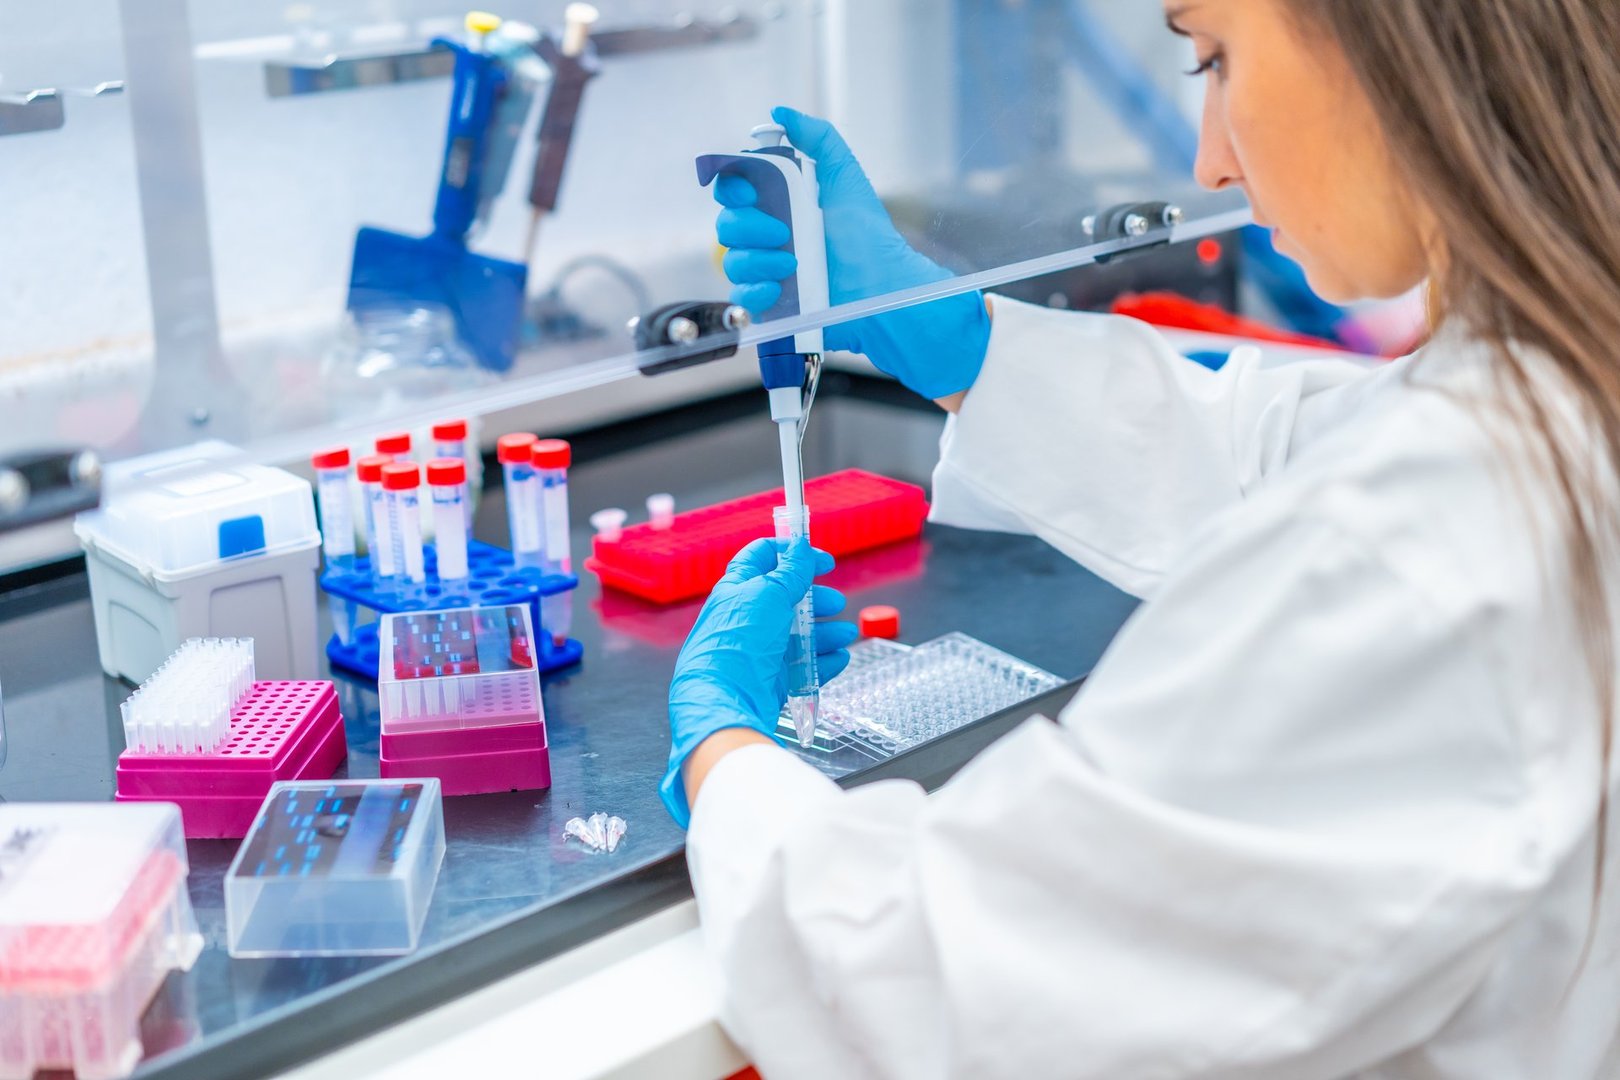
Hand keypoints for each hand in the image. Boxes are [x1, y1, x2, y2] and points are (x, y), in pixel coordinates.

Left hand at [660, 536, 859, 826]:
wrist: (727, 699)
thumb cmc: (740, 640)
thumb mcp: (769, 594)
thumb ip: (791, 571)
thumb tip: (801, 546)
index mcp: (738, 589)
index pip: (764, 557)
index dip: (795, 553)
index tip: (823, 561)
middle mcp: (747, 618)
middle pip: (788, 599)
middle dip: (816, 599)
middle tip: (835, 602)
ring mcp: (759, 649)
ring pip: (799, 634)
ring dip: (827, 631)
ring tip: (847, 634)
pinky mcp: (771, 678)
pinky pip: (802, 665)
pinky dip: (823, 661)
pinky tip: (840, 659)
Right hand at [714, 106, 992, 400]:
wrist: (880, 284)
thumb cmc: (866, 232)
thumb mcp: (844, 174)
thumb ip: (816, 138)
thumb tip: (779, 112)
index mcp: (779, 202)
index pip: (733, 189)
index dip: (733, 188)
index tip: (751, 192)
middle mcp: (767, 235)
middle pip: (726, 224)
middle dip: (750, 226)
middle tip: (784, 232)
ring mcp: (766, 270)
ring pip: (732, 260)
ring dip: (757, 260)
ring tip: (792, 263)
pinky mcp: (770, 304)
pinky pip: (742, 297)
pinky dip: (756, 292)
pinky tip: (780, 288)